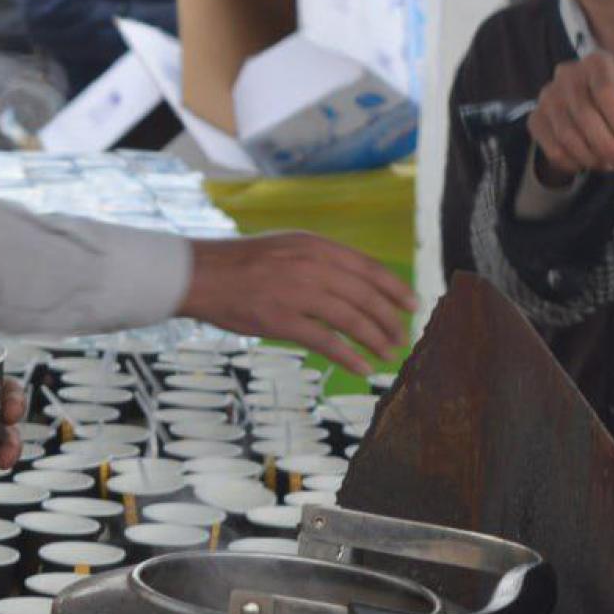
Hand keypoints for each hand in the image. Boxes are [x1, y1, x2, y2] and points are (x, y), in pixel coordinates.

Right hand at [179, 233, 416, 375]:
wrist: (200, 273)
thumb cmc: (242, 263)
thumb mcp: (286, 246)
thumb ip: (319, 259)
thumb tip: (354, 280)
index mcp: (314, 245)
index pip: (367, 267)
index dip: (394, 288)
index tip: (413, 304)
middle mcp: (310, 265)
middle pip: (365, 295)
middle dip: (390, 319)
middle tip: (402, 336)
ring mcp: (296, 292)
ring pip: (351, 318)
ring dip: (375, 339)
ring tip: (388, 353)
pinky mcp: (281, 320)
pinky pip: (326, 342)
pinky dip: (350, 356)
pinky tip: (363, 368)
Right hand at [529, 51, 613, 183]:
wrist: (589, 96)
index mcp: (595, 63)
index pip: (605, 91)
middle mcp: (566, 75)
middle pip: (585, 116)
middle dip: (609, 146)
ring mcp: (546, 97)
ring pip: (567, 136)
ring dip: (593, 158)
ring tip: (612, 165)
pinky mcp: (535, 119)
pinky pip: (554, 149)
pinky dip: (575, 163)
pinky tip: (591, 163)